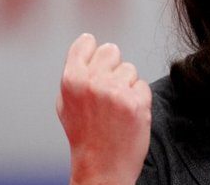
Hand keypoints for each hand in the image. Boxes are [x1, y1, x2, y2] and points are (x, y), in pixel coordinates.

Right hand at [56, 33, 151, 184]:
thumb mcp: (67, 103)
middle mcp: (94, 83)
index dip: (93, 50)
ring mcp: (116, 92)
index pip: (86, 43)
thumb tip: (86, 46)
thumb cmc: (85, 136)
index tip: (96, 57)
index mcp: (72, 80)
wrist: (102, 167)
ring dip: (126, 85)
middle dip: (113, 65)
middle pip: (112, 50)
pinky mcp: (137, 102)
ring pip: (130, 69)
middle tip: (109, 88)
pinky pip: (143, 86)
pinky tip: (128, 114)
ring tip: (116, 107)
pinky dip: (139, 98)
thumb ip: (76, 74)